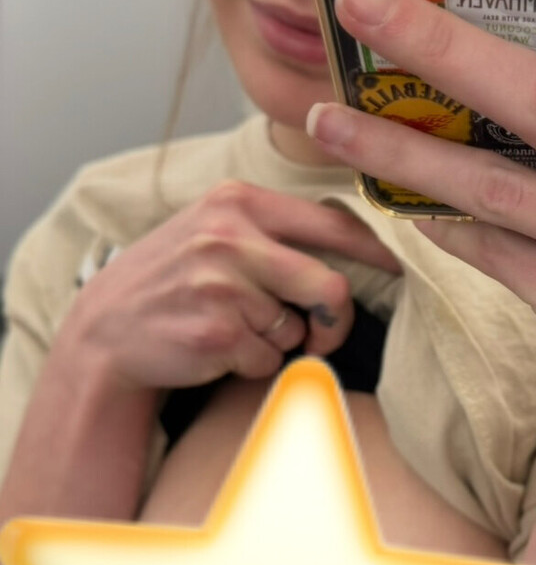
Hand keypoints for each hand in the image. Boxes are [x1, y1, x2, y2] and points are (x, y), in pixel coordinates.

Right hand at [62, 182, 400, 390]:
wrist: (105, 329)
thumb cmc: (178, 280)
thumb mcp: (217, 230)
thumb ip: (277, 232)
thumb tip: (362, 246)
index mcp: (239, 202)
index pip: (332, 224)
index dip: (375, 252)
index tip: (400, 269)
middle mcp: (229, 237)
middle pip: (329, 287)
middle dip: (335, 321)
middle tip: (322, 334)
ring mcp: (220, 285)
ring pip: (297, 330)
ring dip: (279, 341)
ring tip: (236, 327)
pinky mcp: (216, 332)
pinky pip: (269, 358)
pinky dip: (254, 363)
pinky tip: (218, 347)